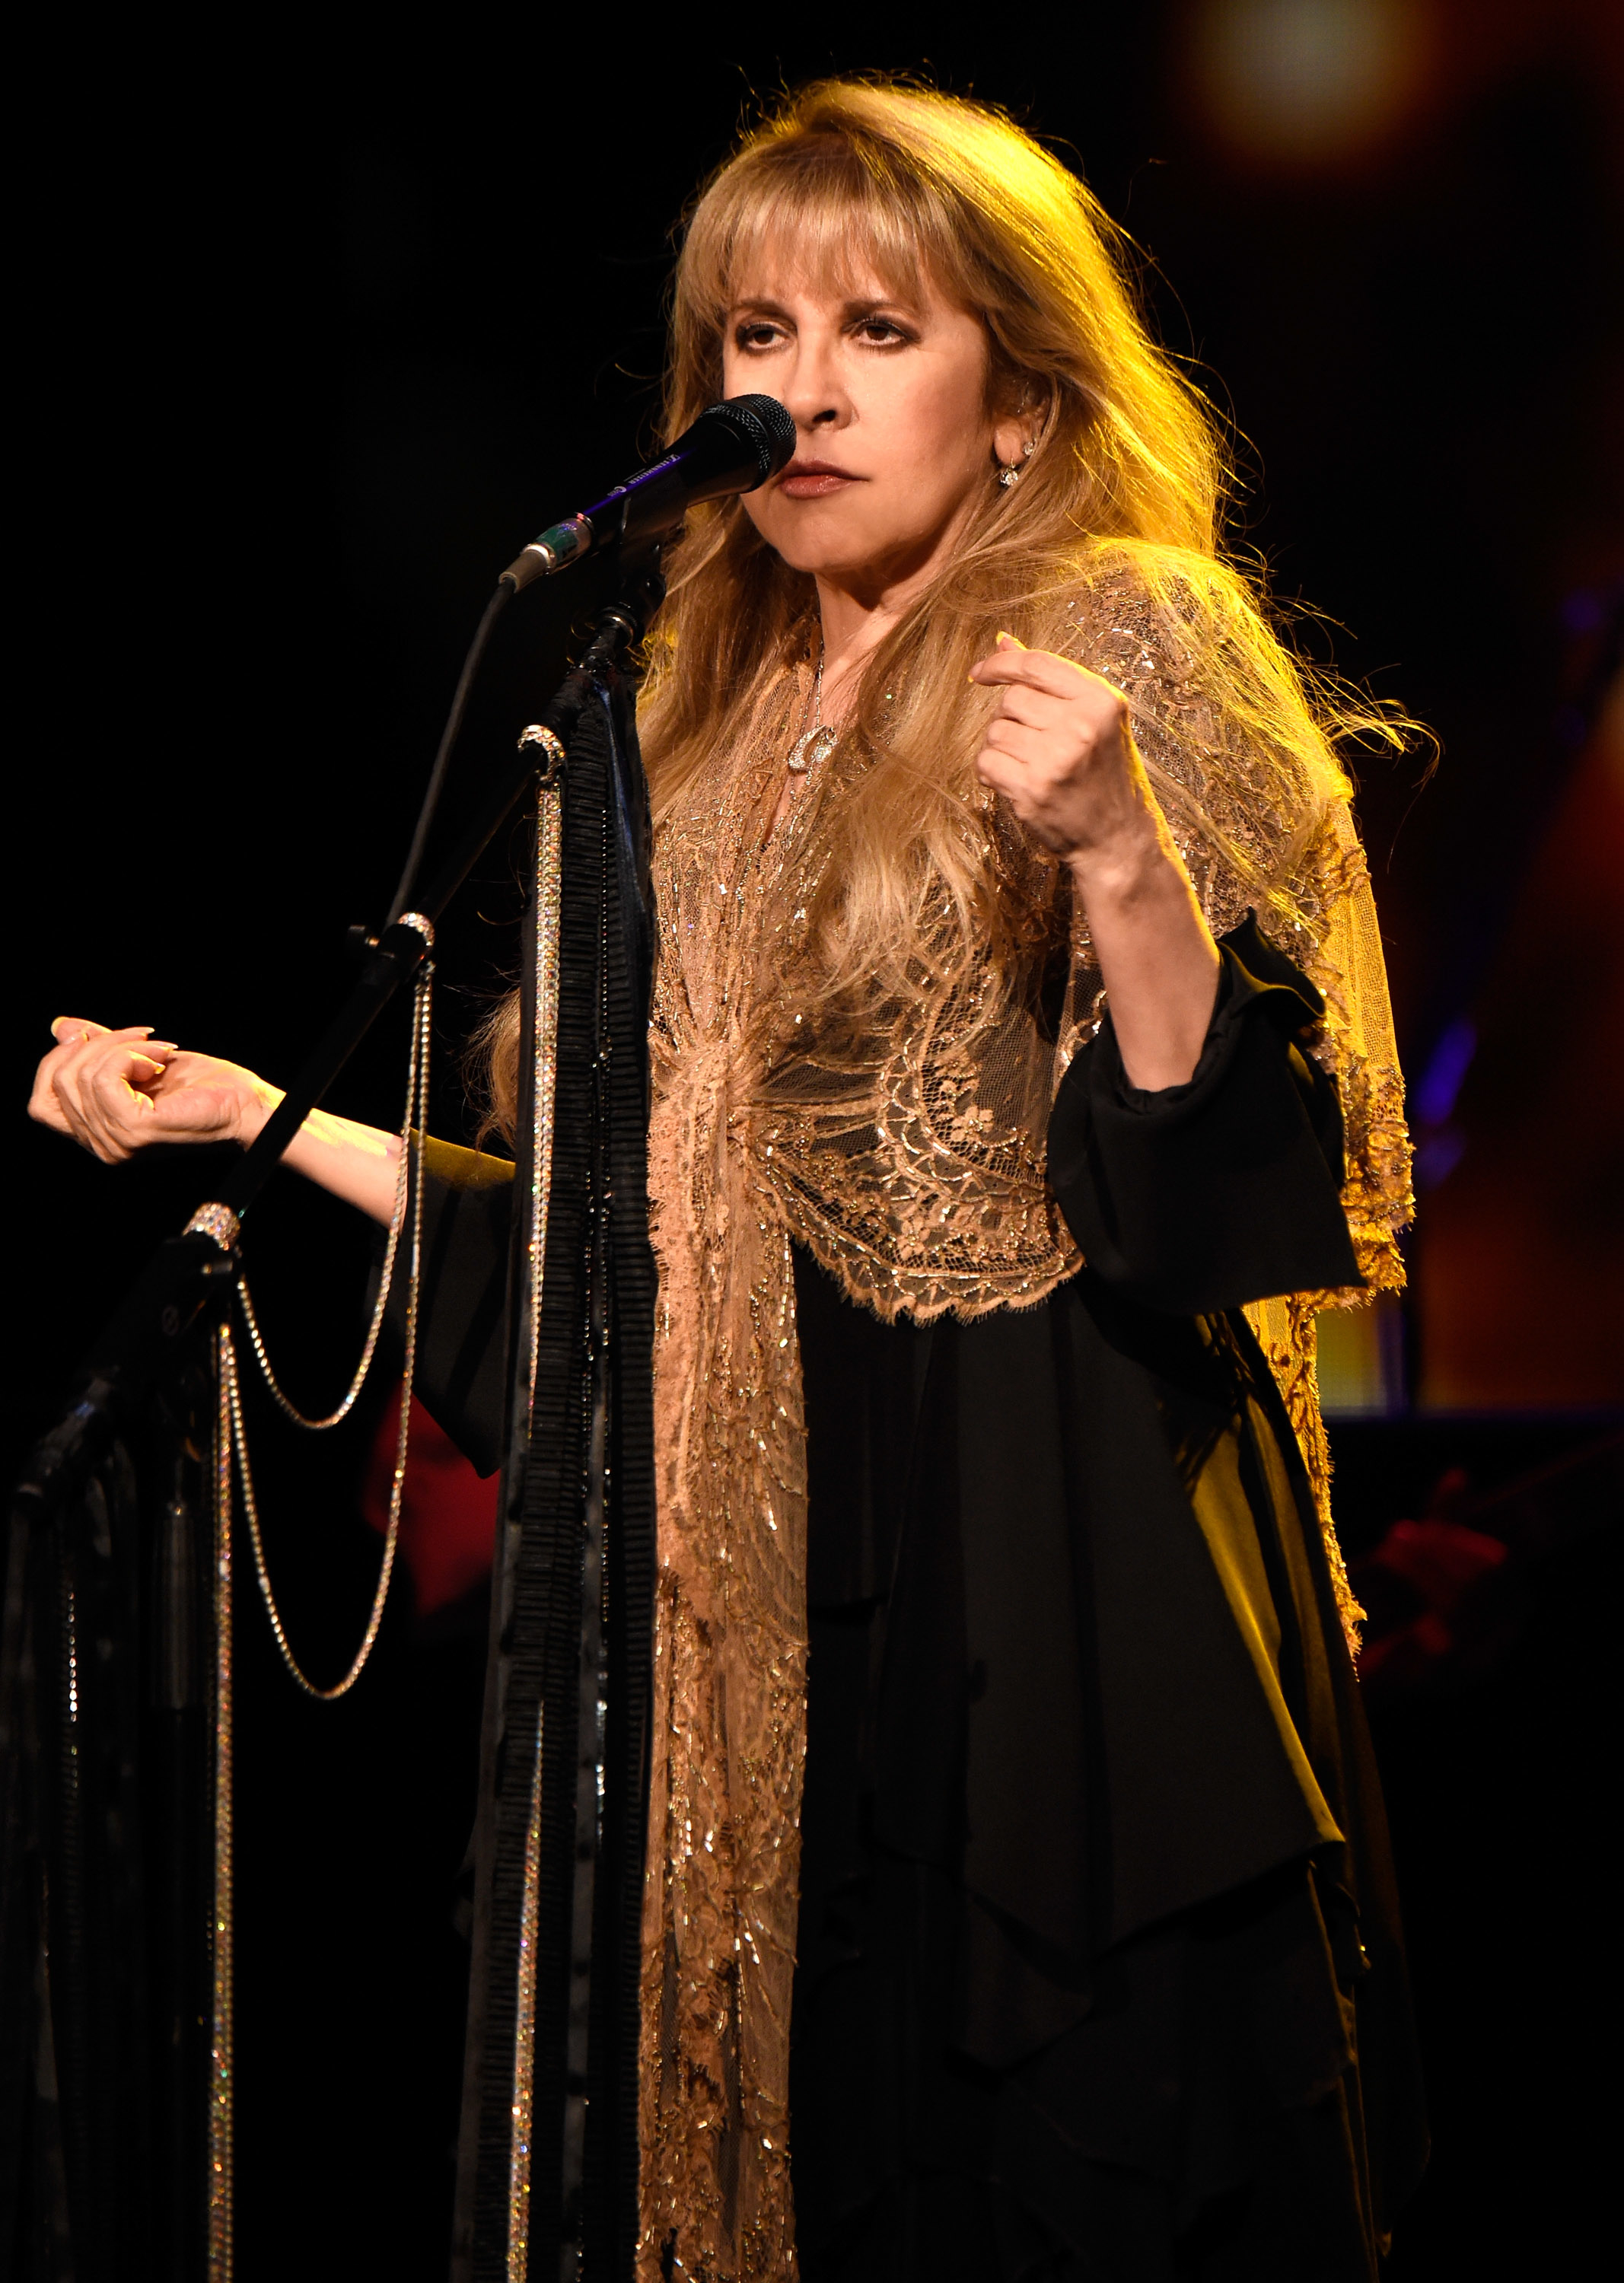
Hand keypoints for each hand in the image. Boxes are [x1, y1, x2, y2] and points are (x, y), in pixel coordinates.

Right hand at [29, 1017, 271, 1162]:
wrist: (247, 1106)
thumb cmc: (203, 1086)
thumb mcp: (140, 1060)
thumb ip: (98, 1049)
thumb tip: (60, 1027)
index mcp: (96, 1134)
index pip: (40, 1105)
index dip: (56, 1063)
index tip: (96, 1036)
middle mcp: (100, 1146)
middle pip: (59, 1081)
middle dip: (97, 1044)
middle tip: (144, 1038)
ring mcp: (115, 1142)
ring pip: (82, 1074)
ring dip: (121, 1045)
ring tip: (158, 1050)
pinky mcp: (135, 1130)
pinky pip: (104, 1077)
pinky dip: (128, 1055)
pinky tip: (159, 1060)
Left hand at [970, 634, 1161, 875]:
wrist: (1117, 838)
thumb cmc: (1103, 774)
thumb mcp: (1091, 719)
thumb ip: (1050, 681)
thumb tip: (1002, 641)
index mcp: (1100, 700)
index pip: (1036, 664)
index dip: (1001, 664)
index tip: (981, 673)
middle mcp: (1080, 725)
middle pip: (1011, 698)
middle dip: (1010, 717)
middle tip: (1032, 742)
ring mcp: (1056, 758)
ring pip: (995, 730)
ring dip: (1001, 746)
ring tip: (1028, 764)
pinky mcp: (1032, 789)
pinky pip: (986, 761)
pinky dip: (990, 771)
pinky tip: (1012, 781)